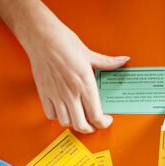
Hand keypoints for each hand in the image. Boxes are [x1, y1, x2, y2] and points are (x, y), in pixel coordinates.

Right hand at [21, 11, 128, 132]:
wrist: (41, 36)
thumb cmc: (64, 42)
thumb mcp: (89, 53)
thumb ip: (107, 62)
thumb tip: (123, 61)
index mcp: (85, 83)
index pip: (96, 115)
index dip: (103, 123)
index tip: (106, 120)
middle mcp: (71, 92)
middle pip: (81, 124)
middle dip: (90, 128)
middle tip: (94, 124)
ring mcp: (56, 95)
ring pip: (66, 122)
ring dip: (74, 123)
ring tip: (79, 116)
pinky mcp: (44, 93)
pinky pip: (50, 114)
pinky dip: (58, 116)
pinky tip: (63, 109)